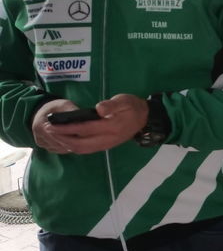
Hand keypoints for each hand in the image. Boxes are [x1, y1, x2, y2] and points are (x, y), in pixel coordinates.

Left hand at [32, 94, 148, 155]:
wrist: (145, 118)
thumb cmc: (132, 107)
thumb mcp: (125, 100)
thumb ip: (113, 105)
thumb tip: (99, 109)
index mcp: (112, 126)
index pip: (85, 129)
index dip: (67, 128)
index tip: (52, 124)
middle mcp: (109, 139)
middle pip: (81, 144)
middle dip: (62, 138)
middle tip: (49, 131)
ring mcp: (107, 144)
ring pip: (83, 149)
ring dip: (66, 144)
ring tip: (54, 136)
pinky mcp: (106, 146)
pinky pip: (87, 150)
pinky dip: (74, 147)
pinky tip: (66, 140)